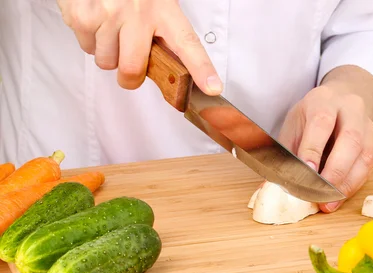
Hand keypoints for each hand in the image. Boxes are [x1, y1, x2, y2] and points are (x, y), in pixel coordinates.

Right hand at [56, 0, 221, 93]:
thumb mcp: (156, 3)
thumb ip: (164, 34)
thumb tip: (172, 69)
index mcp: (165, 9)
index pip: (188, 44)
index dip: (201, 69)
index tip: (212, 87)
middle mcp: (139, 12)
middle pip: (133, 70)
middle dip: (129, 76)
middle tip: (129, 64)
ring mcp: (109, 13)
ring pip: (107, 62)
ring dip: (107, 52)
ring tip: (110, 27)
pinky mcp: (84, 15)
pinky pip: (87, 48)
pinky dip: (90, 39)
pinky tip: (96, 19)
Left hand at [278, 84, 372, 212]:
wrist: (339, 102)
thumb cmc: (310, 119)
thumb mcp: (294, 128)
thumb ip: (286, 155)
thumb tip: (272, 188)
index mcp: (323, 100)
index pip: (321, 123)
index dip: (313, 149)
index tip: (306, 173)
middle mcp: (350, 109)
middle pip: (350, 139)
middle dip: (334, 171)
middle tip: (319, 194)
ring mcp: (366, 125)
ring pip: (364, 155)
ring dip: (345, 183)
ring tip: (328, 203)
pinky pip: (368, 167)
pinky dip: (352, 185)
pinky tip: (338, 198)